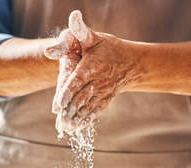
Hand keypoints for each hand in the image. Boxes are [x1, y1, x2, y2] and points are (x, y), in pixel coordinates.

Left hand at [45, 10, 137, 133]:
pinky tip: (75, 129)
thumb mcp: (94, 37)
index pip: (78, 81)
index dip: (68, 92)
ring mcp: (102, 93)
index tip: (58, 104)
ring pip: (87, 108)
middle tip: (58, 121)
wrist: (132, 63)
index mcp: (92, 66)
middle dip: (69, 110)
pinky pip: (94, 112)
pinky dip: (85, 121)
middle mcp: (98, 81)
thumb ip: (80, 29)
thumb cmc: (109, 48)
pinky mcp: (105, 100)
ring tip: (64, 128)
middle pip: (80, 98)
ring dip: (75, 119)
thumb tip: (74, 16)